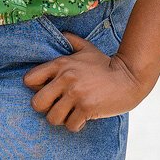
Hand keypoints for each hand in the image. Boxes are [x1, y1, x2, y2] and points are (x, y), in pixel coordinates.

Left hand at [22, 31, 149, 131]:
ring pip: (52, 118)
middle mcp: (65, 78)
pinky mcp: (87, 108)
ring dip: (62, 119)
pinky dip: (76, 125)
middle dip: (46, 109)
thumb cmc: (106, 64)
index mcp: (61, 64)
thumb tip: (62, 33)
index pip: (29, 79)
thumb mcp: (88, 49)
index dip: (36, 88)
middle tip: (57, 107)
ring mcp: (76, 94)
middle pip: (37, 103)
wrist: (129, 77)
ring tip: (71, 113)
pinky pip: (71, 125)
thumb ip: (72, 41)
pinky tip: (83, 118)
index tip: (48, 91)